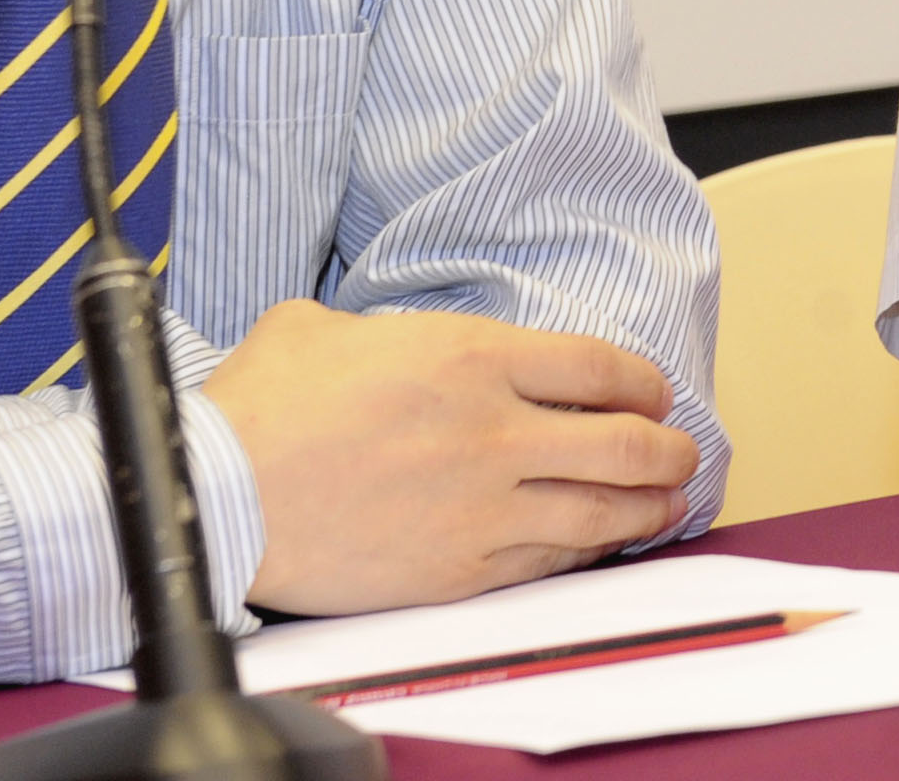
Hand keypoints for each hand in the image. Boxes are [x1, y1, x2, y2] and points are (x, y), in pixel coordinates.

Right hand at [209, 300, 700, 613]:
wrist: (217, 496)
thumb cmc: (259, 411)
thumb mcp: (324, 325)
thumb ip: (383, 328)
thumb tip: (381, 335)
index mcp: (472, 357)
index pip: (602, 368)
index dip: (645, 383)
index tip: (656, 393)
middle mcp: (494, 432)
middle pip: (626, 443)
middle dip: (669, 449)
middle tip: (682, 452)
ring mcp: (482, 508)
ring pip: (602, 511)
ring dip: (648, 507)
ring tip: (668, 504)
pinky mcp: (458, 572)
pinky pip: (549, 563)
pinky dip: (586, 552)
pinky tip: (597, 545)